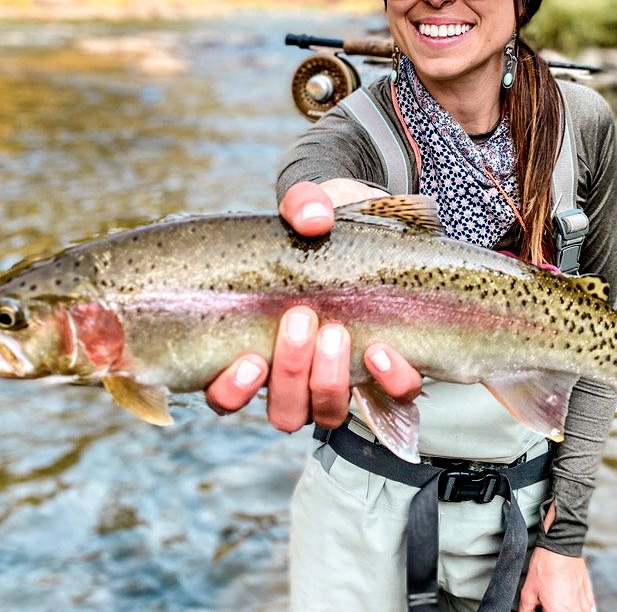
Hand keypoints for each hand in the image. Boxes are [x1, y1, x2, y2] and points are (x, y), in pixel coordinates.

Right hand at [204, 180, 421, 428]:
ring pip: (328, 413)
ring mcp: (340, 380)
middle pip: (284, 410)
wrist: (376, 225)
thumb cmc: (324, 226)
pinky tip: (382, 351)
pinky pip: (391, 398)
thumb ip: (303, 203)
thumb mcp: (309, 206)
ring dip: (330, 381)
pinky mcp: (386, 372)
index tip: (250, 360)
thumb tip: (313, 220)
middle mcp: (295, 377)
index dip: (232, 391)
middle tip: (301, 319)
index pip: (225, 396)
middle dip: (292, 371)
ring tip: (335, 332)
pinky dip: (387, 381)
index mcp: (254, 347)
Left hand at [518, 548, 594, 611]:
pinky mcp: (589, 598)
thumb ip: (526, 608)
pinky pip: (580, 608)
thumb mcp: (529, 589)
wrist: (562, 545)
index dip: (541, 610)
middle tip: (545, 600)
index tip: (538, 606)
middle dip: (551, 609)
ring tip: (554, 595)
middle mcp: (575, 611)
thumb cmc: (547, 564)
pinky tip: (563, 592)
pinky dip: (571, 604)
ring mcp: (585, 606)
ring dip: (561, 609)